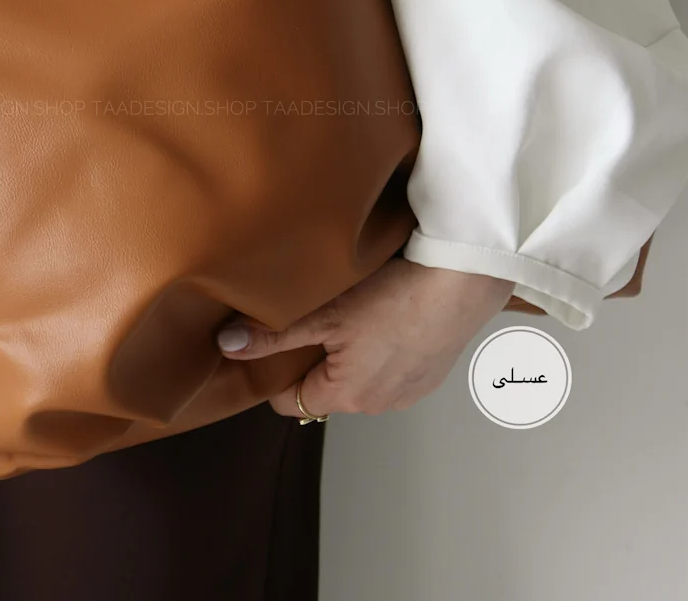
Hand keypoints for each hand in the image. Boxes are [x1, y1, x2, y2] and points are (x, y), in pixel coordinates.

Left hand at [217, 257, 516, 417]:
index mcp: (346, 396)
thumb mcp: (323, 314)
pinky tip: (385, 316)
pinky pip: (389, 370)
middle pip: (324, 389)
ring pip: (358, 378)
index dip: (274, 373)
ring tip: (352, 312)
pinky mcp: (430, 374)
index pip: (289, 402)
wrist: (461, 281)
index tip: (272, 342)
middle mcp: (378, 405)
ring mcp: (408, 392)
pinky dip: (380, 350)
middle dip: (312, 358)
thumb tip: (226, 346)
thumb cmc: (393, 297)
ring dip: (348, 354)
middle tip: (312, 317)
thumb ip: (272, 335)